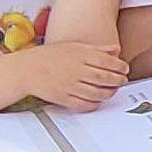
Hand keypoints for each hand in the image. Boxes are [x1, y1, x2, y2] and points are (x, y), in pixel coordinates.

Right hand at [7, 37, 127, 110]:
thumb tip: (116, 49)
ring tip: (112, 90)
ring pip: (97, 93)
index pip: (107, 62)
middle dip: (117, 80)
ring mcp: (70, 86)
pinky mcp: (64, 98)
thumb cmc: (49, 56)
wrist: (27, 69)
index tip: (125, 69)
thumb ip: (97, 49)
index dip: (120, 67)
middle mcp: (76, 71)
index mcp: (80, 56)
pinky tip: (97, 100)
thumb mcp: (74, 46)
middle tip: (122, 80)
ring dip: (109, 93)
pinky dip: (94, 104)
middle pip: (105, 78)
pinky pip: (84, 104)